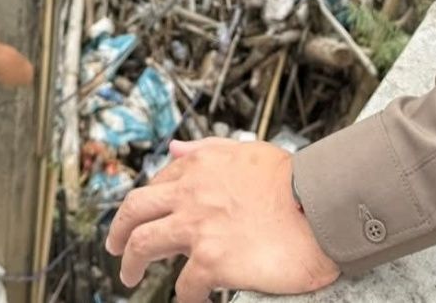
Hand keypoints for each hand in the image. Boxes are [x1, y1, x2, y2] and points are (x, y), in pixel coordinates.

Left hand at [106, 139, 339, 302]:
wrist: (320, 208)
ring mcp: (197, 229)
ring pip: (143, 246)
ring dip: (132, 265)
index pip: (156, 183)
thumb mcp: (245, 151)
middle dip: (118, 231)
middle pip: (134, 211)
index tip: (145, 216)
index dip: (147, 203)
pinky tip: (190, 300)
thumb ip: (206, 150)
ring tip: (131, 278)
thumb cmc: (292, 182)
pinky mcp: (211, 262)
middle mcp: (190, 194)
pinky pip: (184, 286)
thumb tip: (174, 148)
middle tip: (115, 248)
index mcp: (198, 167)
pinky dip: (184, 297)